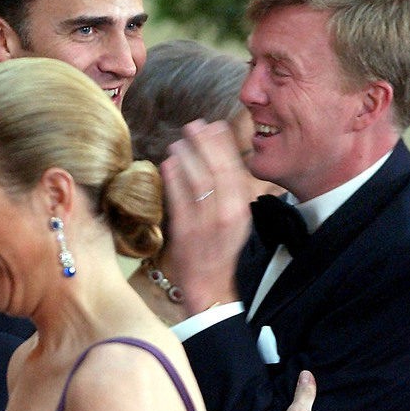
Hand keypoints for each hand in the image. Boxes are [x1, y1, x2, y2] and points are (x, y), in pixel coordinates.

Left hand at [160, 119, 252, 314]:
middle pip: (216, 170)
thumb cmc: (222, 250)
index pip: (234, 169)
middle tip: (194, 125)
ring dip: (187, 157)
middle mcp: (226, 213)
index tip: (215, 125)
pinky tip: (168, 163)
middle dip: (204, 144)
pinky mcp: (185, 231)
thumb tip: (224, 161)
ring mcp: (205, 222)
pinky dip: (173, 178)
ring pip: (197, 181)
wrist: (211, 286)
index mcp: (241, 209)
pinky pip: (178, 199)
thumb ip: (231, 193)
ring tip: (178, 141)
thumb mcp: (236, 219)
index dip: (224, 145)